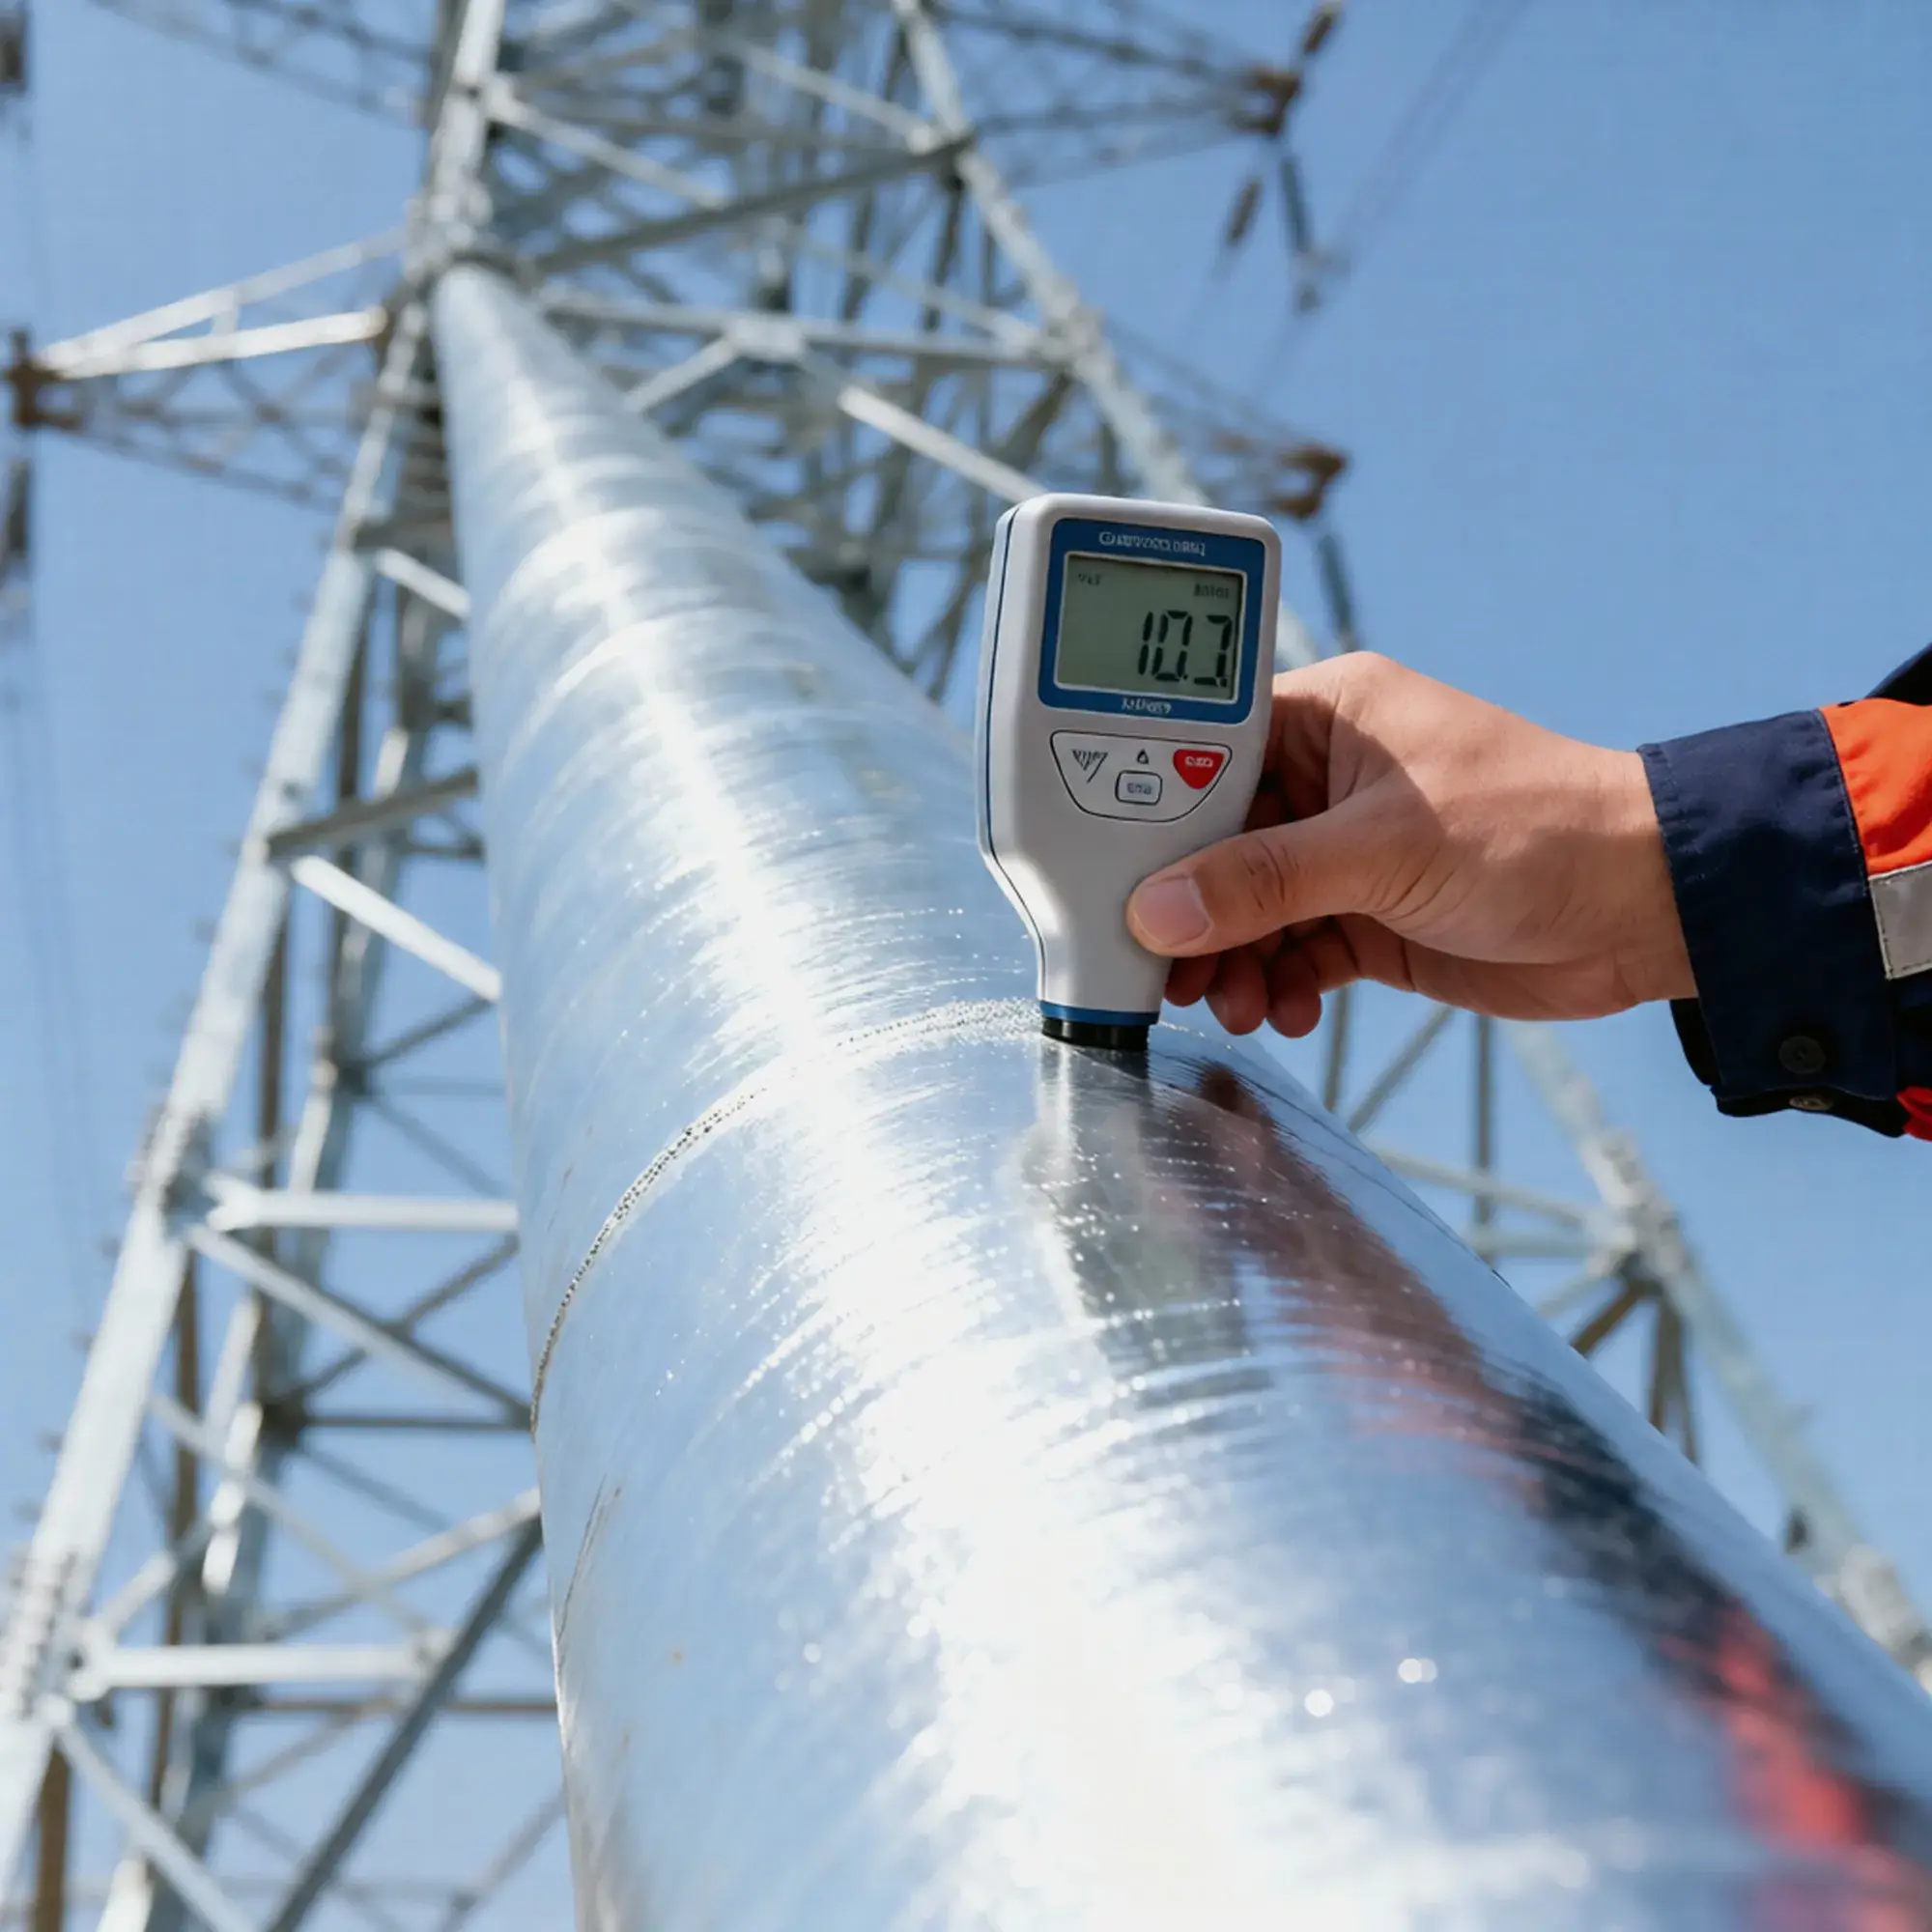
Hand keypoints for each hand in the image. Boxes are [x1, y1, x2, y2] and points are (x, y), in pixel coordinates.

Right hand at [1124, 653, 1694, 1036]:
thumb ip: (1262, 882)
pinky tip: (1286, 1010)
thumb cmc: (1540, 830)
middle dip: (1190, 910)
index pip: (1207, 753)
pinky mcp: (1374, 918)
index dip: (1157, 815)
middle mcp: (1330, 780)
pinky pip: (1294, 952)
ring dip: (1233, 960)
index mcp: (1331, 718)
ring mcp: (1350, 854)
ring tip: (1235, 1004)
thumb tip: (1157, 911)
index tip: (1118, 877)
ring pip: (1250, 908)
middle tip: (1164, 967)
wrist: (1650, 909)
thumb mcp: (1383, 851)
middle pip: (1217, 844)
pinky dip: (1280, 984)